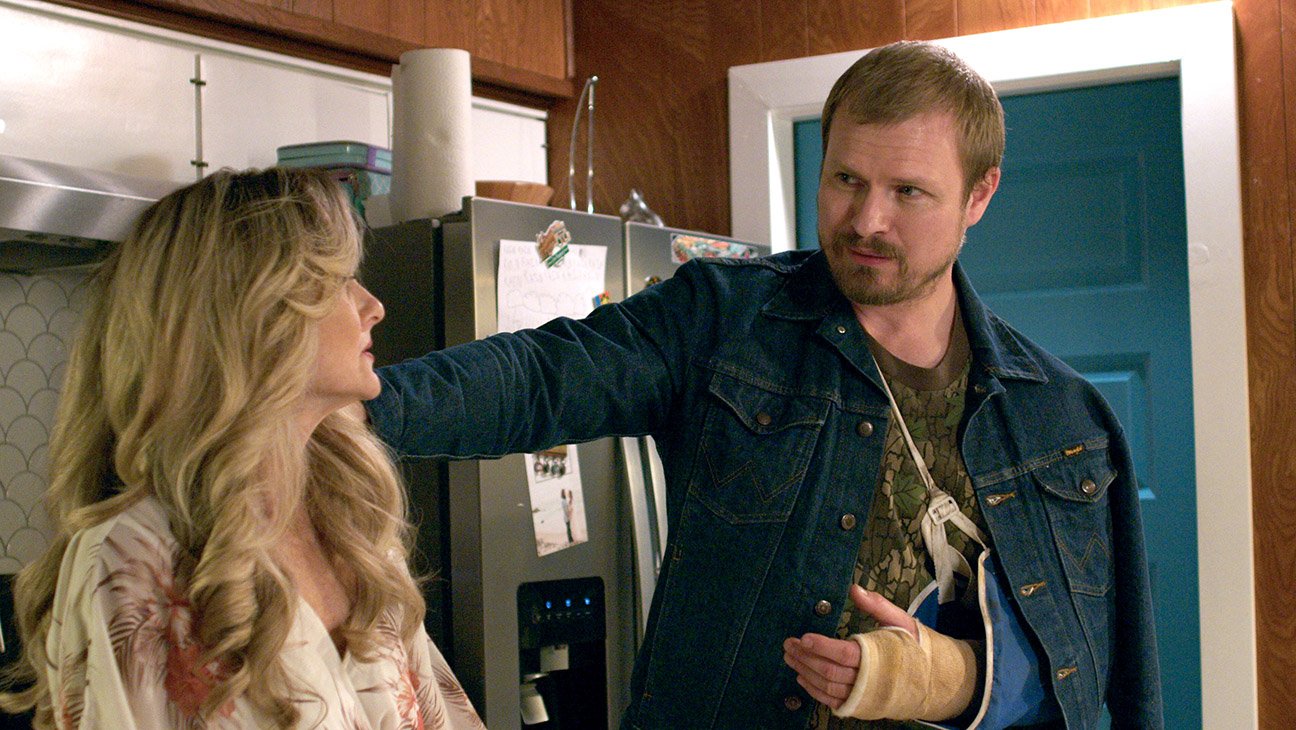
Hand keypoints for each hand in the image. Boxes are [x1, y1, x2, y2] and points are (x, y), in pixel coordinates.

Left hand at [782, 586, 916, 708]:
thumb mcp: (901, 621)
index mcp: (878, 658)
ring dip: (805, 672)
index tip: (803, 637)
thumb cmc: (913, 646)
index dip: (821, 646)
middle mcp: (868, 681)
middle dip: (806, 657)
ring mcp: (863, 697)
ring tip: (790, 657)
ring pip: (827, 687)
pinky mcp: (859, 706)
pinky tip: (802, 677)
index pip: (843, 654)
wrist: (933, 680)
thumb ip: (878, 605)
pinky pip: (832, 701)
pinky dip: (814, 691)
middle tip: (788, 644)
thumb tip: (855, 589)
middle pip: (829, 671)